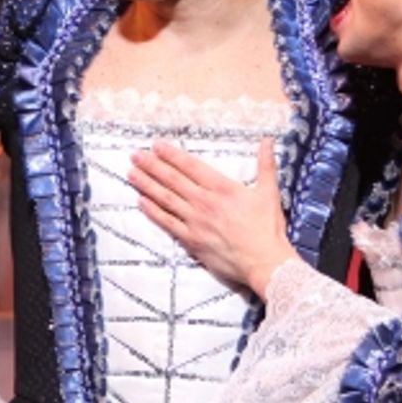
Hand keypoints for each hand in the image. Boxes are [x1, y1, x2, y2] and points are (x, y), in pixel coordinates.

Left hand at [129, 136, 296, 298]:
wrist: (264, 262)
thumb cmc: (267, 229)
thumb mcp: (269, 192)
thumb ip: (266, 164)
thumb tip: (267, 140)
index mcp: (222, 188)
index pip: (191, 166)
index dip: (172, 155)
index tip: (156, 146)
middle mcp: (204, 202)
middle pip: (172, 180)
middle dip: (152, 166)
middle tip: (135, 156)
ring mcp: (195, 222)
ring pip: (166, 199)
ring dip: (147, 185)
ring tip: (132, 174)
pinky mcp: (191, 241)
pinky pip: (167, 223)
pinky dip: (153, 212)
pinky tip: (141, 202)